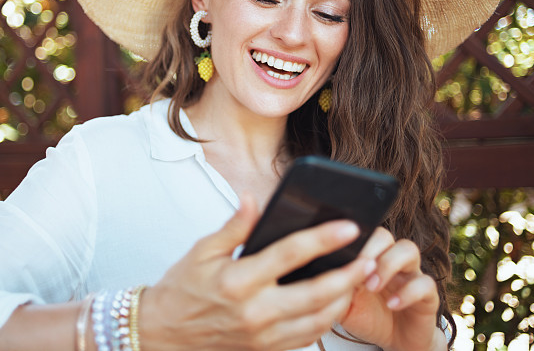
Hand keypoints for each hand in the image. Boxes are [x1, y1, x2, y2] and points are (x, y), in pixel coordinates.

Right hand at [139, 194, 373, 350]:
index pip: (290, 254)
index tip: (349, 226)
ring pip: (318, 320)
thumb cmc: (182, 288)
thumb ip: (233, 226)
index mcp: (238, 281)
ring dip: (344, 299)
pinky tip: (336, 301)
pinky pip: (307, 337)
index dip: (323, 238)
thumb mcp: (201, 251)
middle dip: (349, 275)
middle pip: (316, 293)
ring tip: (360, 278)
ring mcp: (263, 336)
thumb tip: (252, 198)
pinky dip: (327, 320)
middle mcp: (254, 311)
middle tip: (369, 257)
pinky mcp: (266, 350)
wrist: (163, 334)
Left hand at [338, 228, 442, 350]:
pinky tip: (391, 304)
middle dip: (368, 249)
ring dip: (388, 265)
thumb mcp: (342, 302)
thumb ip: (332, 285)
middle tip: (356, 271)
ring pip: (408, 249)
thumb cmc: (367, 316)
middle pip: (384, 235)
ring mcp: (410, 274)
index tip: (337, 253)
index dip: (351, 239)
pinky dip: (407, 293)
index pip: (361, 233)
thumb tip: (313, 270)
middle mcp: (390, 260)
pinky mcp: (427, 294)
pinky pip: (425, 283)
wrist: (395, 341)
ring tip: (372, 286)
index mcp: (368, 258)